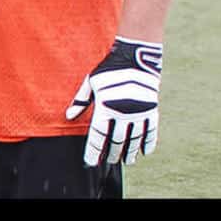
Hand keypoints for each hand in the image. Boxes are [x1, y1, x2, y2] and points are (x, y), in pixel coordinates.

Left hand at [65, 37, 163, 166]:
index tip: (91, 162)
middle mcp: (123, 112)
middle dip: (112, 153)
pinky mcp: (152, 109)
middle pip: (116, 140)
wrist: (136, 58)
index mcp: (105, 107)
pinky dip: (148, 142)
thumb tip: (69, 116)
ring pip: (134, 138)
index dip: (94, 150)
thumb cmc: (109, 70)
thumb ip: (81, 101)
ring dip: (130, 152)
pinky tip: (145, 152)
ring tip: (127, 162)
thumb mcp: (90, 83)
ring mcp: (139, 112)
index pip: (98, 135)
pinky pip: (151, 131)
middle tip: (109, 162)